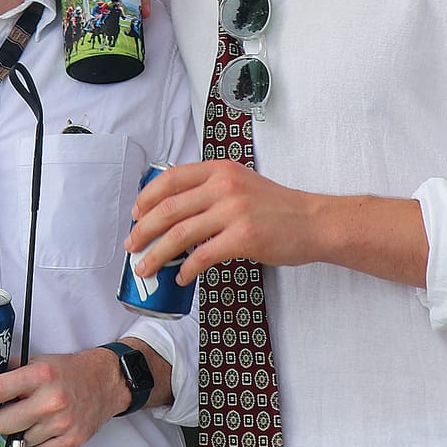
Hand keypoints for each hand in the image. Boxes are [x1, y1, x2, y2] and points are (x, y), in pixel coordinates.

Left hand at [0, 350, 127, 446]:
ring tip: (41, 414)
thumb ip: (9, 371)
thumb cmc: (67, 371)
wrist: (106, 382)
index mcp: (38, 375)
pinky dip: (39, 441)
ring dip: (25, 430)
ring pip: (20, 439)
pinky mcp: (71, 441)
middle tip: (17, 409)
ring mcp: (62, 422)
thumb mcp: (38, 361)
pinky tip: (51, 425)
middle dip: (3, 419)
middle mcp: (50, 399)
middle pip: (2, 423)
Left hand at [126, 160, 324, 282]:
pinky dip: (186, 270)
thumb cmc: (276, 207)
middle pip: (168, 209)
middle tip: (132, 246)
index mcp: (219, 170)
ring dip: (156, 254)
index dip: (146, 198)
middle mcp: (224, 186)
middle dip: (143, 231)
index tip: (135, 215)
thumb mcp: (240, 184)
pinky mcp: (243, 238)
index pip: (169, 179)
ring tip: (146, 267)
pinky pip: (202, 257)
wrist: (313, 222)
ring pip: (179, 235)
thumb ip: (210, 190)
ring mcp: (234, 212)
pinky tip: (181, 277)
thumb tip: (172, 213)